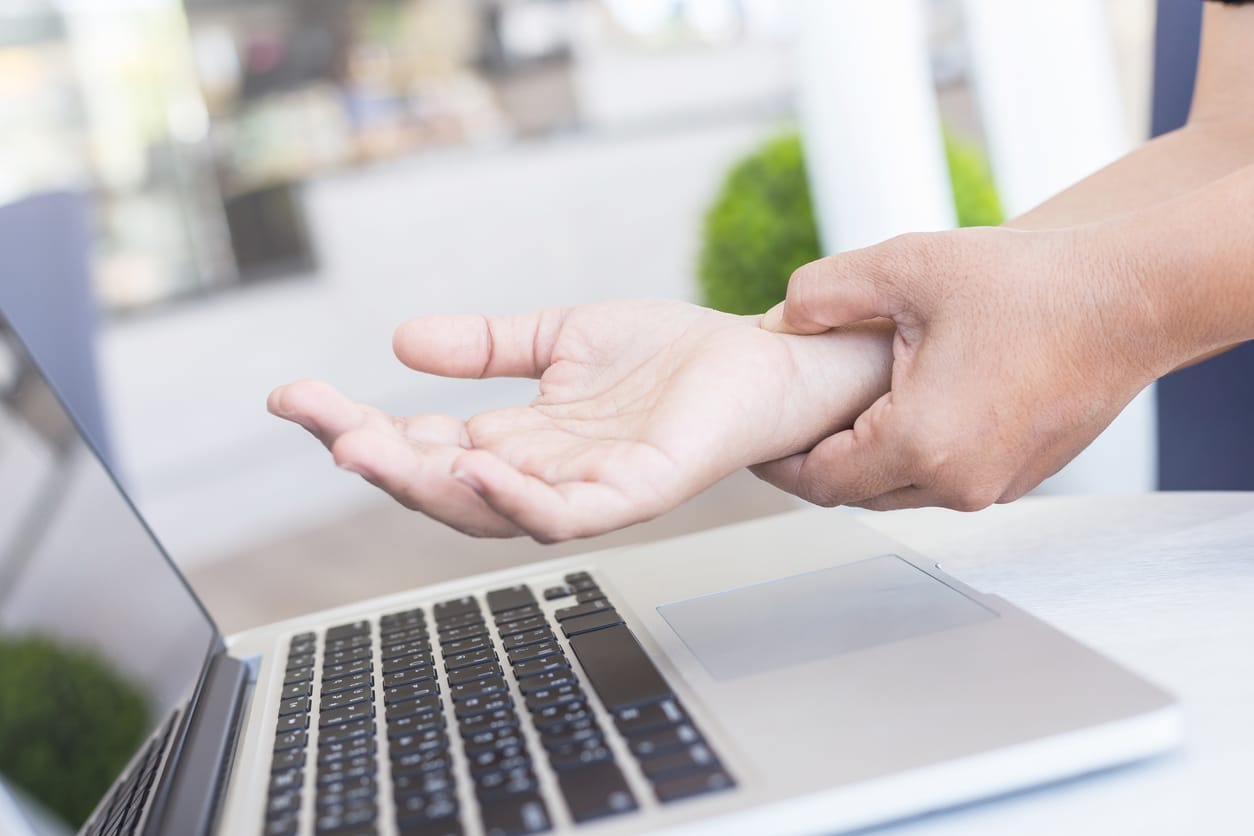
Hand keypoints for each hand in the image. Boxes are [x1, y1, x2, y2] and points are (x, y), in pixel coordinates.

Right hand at [269, 300, 889, 541]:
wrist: (758, 359)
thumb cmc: (669, 357)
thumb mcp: (558, 336)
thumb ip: (486, 345)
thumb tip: (402, 342)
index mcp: (516, 440)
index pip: (419, 444)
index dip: (356, 425)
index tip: (294, 396)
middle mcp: (540, 473)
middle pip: (436, 484)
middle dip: (369, 456)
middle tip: (316, 422)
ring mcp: (584, 490)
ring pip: (486, 511)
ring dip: (423, 484)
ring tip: (364, 448)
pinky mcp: (635, 492)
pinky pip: (567, 514)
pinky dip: (517, 498)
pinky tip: (475, 465)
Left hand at [756, 225, 1165, 510]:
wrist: (1131, 298)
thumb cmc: (1029, 283)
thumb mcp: (905, 266)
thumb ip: (822, 293)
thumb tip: (776, 322)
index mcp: (921, 444)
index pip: (818, 481)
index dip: (779, 462)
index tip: (759, 438)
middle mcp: (958, 484)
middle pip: (855, 492)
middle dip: (819, 459)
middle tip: (793, 419)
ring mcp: (993, 487)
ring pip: (899, 489)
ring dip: (867, 456)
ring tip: (845, 407)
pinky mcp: (1019, 477)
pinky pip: (944, 479)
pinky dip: (915, 453)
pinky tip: (907, 403)